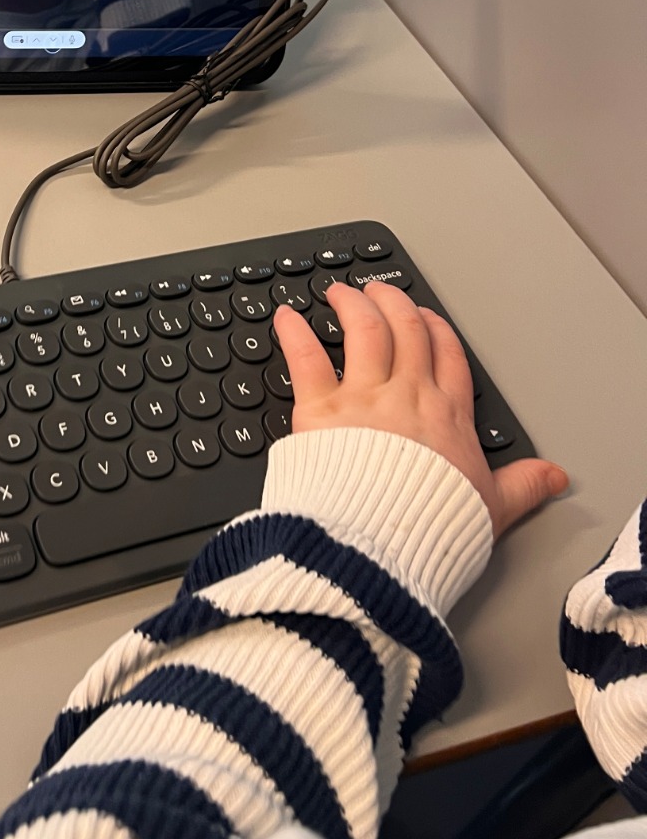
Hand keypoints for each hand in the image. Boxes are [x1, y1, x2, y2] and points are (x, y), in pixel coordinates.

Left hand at [274, 280, 568, 537]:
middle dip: (394, 303)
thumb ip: (521, 486)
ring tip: (340, 292)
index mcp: (447, 418)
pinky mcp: (319, 412)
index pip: (448, 358)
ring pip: (363, 332)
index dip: (437, 331)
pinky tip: (286, 317)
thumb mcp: (491, 508)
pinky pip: (306, 359)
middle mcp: (407, 398)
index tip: (426, 318)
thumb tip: (552, 478)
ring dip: (352, 305)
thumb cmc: (431, 530)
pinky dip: (295, 333)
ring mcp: (363, 400)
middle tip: (380, 290)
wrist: (383, 547)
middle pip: (406, 332)